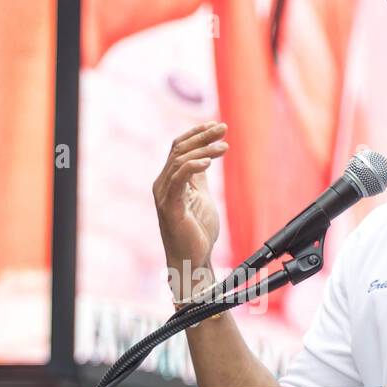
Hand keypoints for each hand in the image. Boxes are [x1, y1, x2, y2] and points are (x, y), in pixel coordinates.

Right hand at [152, 121, 227, 298]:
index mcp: (169, 181)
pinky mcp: (170, 207)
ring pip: (179, 160)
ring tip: (224, 146)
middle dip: (202, 135)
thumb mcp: (201, 197)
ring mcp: (164, 195)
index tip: (217, 125)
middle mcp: (162, 185)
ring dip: (203, 149)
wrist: (193, 261)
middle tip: (224, 128)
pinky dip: (193, 166)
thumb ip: (199, 178)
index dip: (196, 133)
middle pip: (178, 149)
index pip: (178, 147)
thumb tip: (205, 156)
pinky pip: (179, 178)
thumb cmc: (197, 233)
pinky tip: (209, 162)